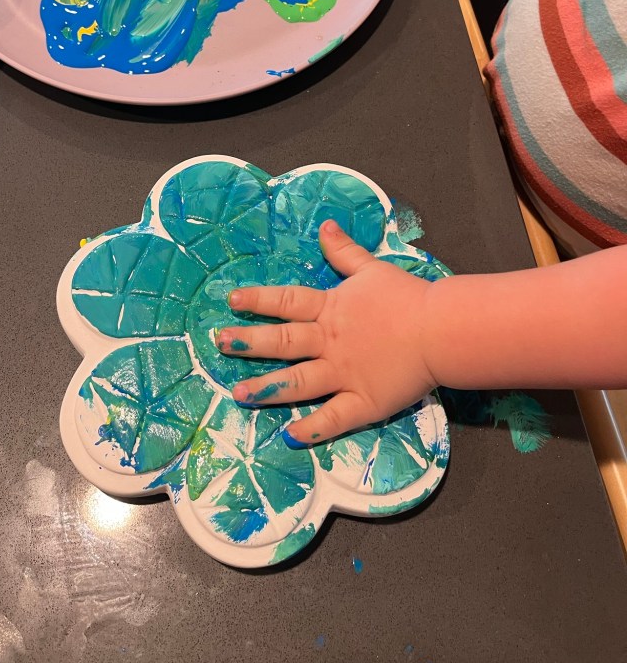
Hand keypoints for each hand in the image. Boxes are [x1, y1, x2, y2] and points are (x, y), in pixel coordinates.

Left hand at [213, 219, 436, 446]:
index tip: (231, 301)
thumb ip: (344, 252)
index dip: (258, 301)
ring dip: (268, 389)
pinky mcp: (363, 401)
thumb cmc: (408, 298)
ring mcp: (344, 374)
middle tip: (220, 343)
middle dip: (249, 343)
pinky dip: (312, 428)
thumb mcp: (372, 269)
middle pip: (283, 342)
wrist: (442, 330)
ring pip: (299, 382)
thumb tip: (325, 226)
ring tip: (239, 394)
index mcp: (332, 310)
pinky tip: (289, 436)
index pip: (287, 302)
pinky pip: (333, 418)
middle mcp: (331, 342)